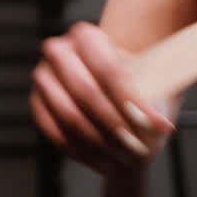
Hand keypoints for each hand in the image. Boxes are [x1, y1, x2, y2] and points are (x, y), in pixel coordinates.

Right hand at [30, 22, 173, 175]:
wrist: (113, 83)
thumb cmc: (135, 80)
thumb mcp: (152, 85)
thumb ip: (154, 102)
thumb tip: (158, 125)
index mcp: (86, 36)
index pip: (106, 67)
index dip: (127, 97)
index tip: (148, 122)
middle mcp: (58, 52)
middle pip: (84, 91)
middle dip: (112, 122)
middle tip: (135, 146)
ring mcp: (43, 80)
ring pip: (68, 115)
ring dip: (99, 141)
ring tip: (123, 157)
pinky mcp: (37, 106)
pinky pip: (56, 133)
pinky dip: (82, 151)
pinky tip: (104, 160)